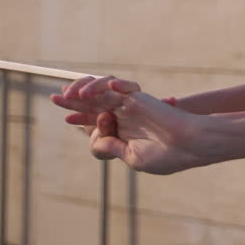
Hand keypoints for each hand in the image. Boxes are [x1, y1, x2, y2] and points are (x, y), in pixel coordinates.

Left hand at [53, 78, 197, 173]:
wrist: (188, 146)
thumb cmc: (166, 156)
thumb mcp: (133, 158)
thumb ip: (113, 148)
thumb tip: (95, 140)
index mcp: (125, 132)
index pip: (98, 122)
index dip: (81, 118)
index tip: (67, 118)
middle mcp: (126, 116)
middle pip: (95, 103)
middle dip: (74, 99)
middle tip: (56, 97)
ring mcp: (132, 106)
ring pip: (103, 93)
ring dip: (86, 91)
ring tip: (74, 94)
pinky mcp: (139, 98)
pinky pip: (119, 87)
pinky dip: (107, 86)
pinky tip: (93, 91)